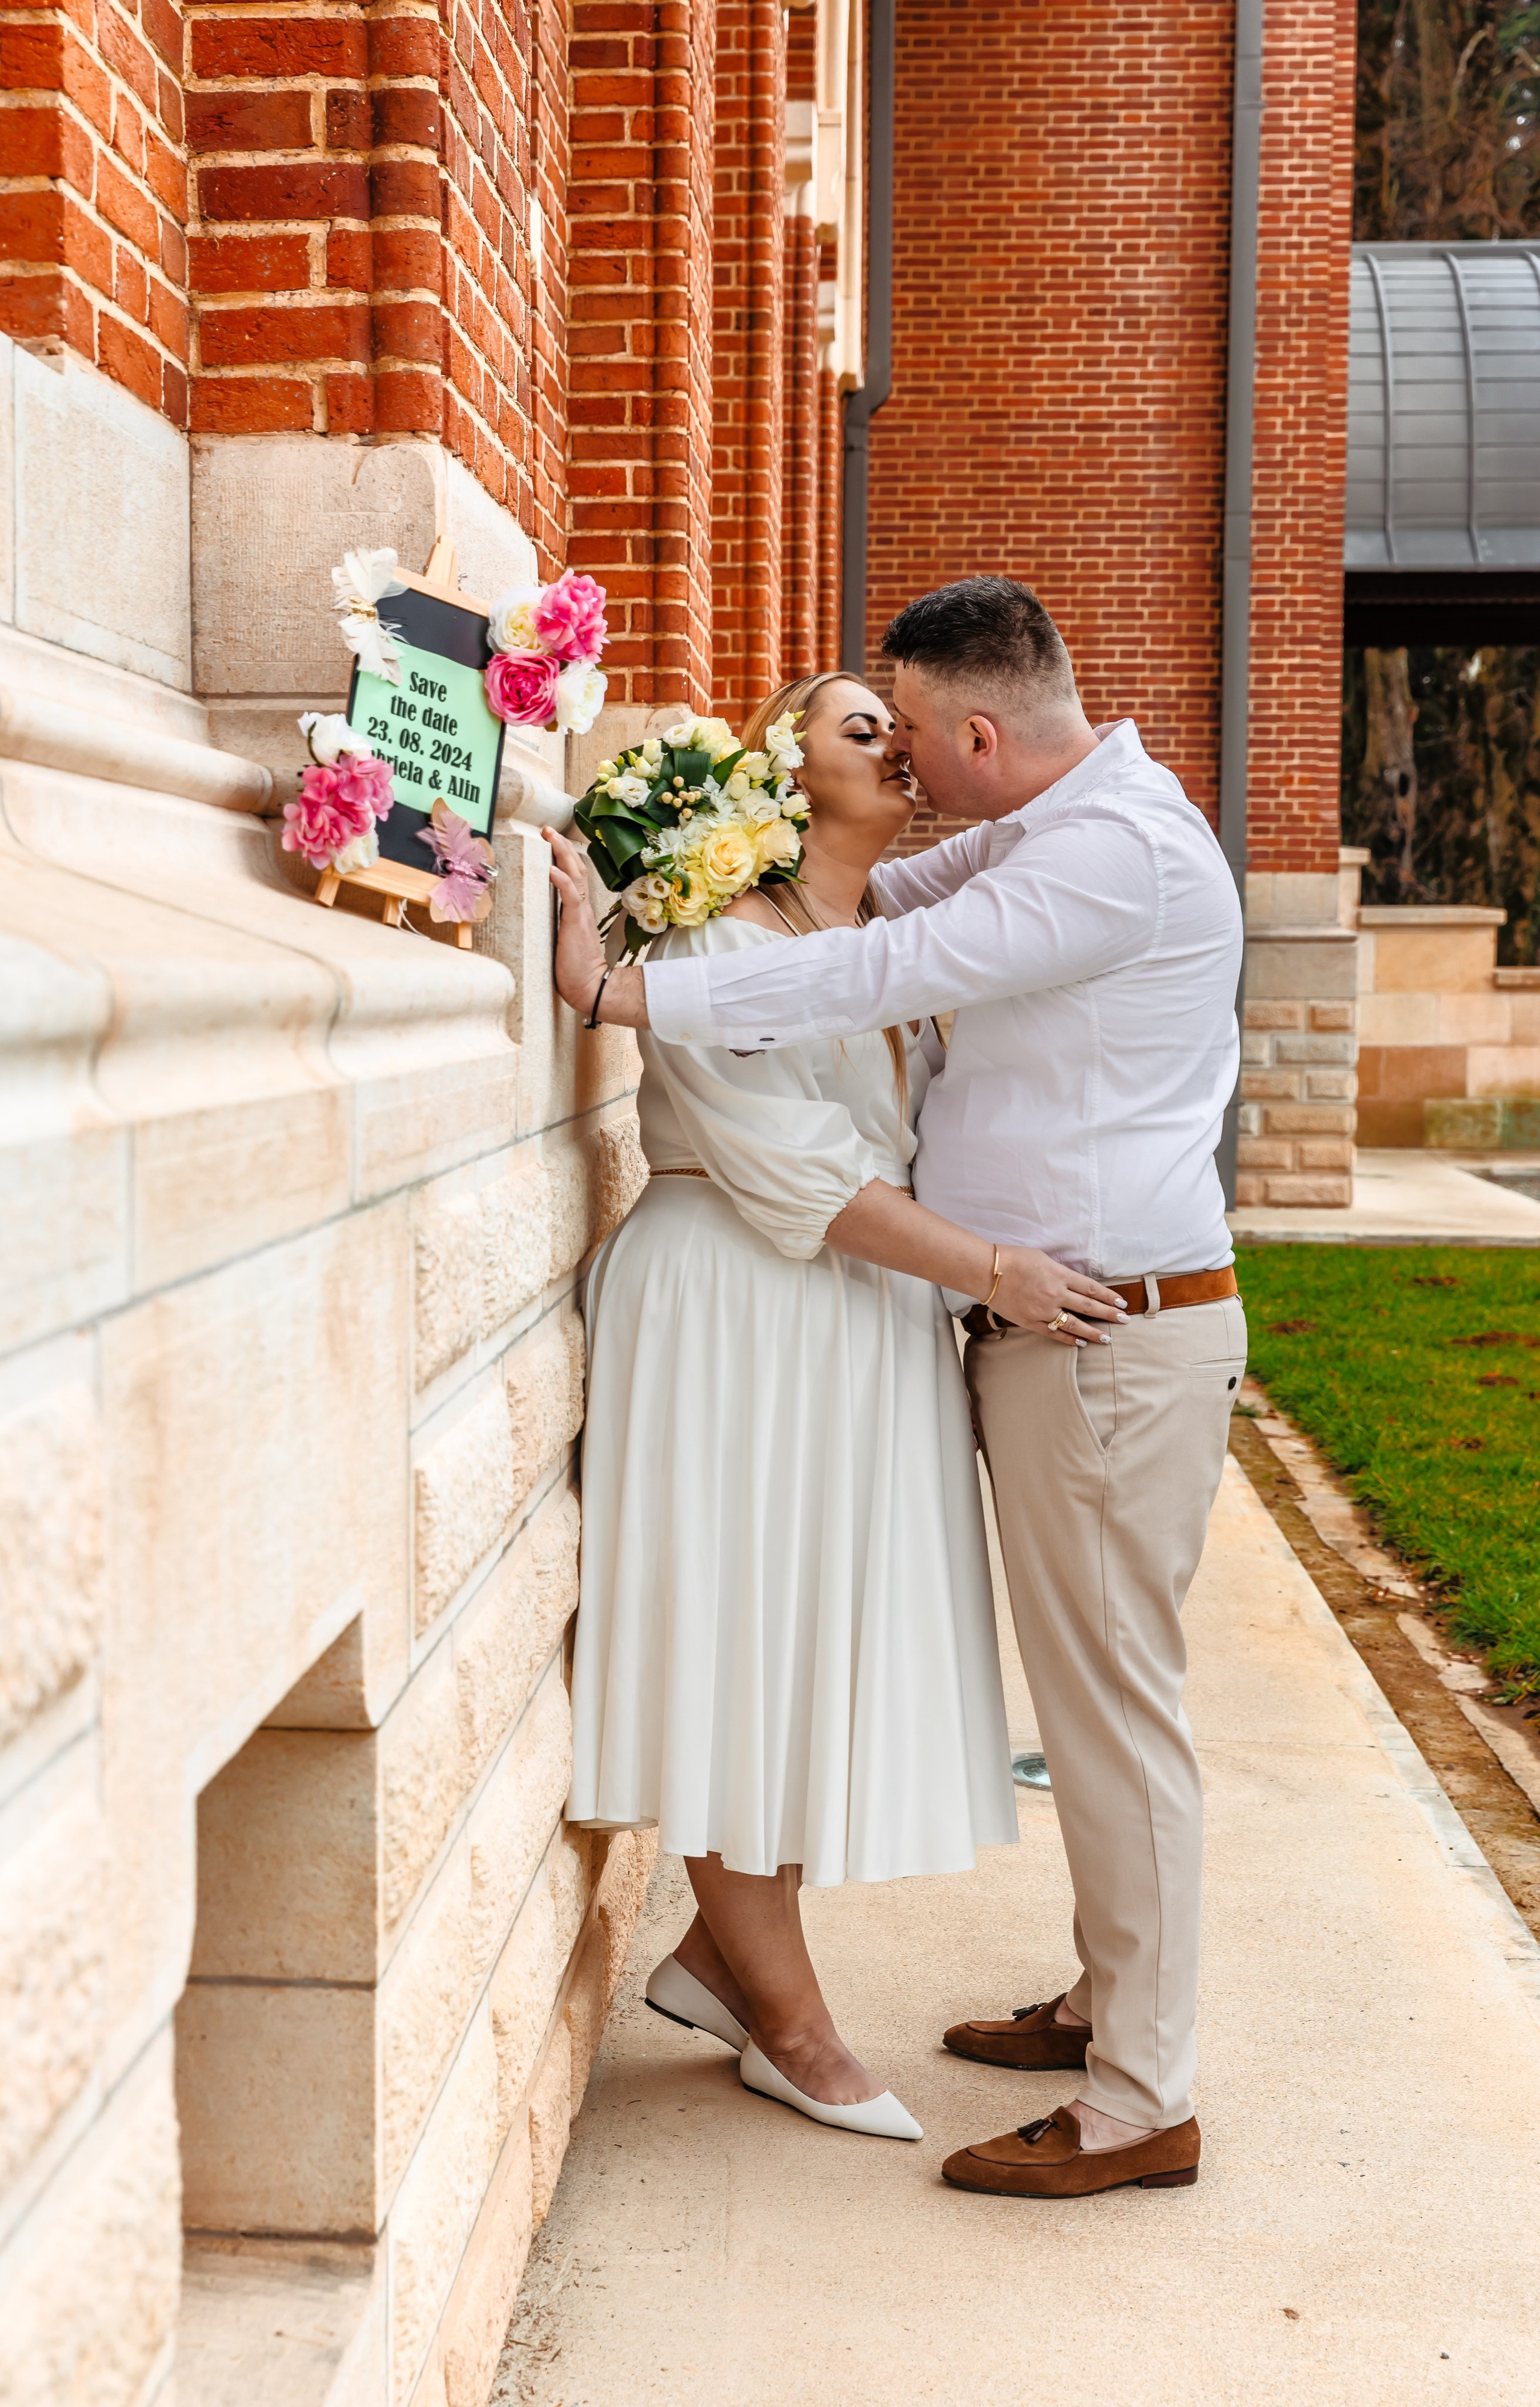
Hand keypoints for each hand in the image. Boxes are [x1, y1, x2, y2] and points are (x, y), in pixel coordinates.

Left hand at [544, 826, 607, 1017]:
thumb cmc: (574, 970)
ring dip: (562, 854)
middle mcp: (581, 908)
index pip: (573, 876)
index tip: (551, 840)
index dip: (564, 856)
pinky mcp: (576, 924)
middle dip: (562, 846)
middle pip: (575, 868)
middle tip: (547, 829)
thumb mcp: (562, 940)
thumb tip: (539, 917)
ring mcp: (580, 915)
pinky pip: (570, 897)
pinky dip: (561, 880)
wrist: (590, 988)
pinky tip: (552, 868)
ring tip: (551, 836)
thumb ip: (556, 925)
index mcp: (578, 911)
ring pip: (575, 876)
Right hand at [989, 1248, 1127, 1347]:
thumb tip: (1072, 1283)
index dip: (1107, 1296)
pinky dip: (1068, 1338)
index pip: (1090, 1288)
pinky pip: (1053, 1332)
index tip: (1121, 1302)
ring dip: (1092, 1332)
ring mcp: (1043, 1309)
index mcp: (1059, 1275)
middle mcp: (1055, 1294)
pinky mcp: (1029, 1321)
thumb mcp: (1043, 1258)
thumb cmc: (1013, 1259)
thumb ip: (1059, 1272)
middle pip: (1088, 1307)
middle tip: (1124, 1320)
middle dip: (1109, 1314)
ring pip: (1074, 1323)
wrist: (987, 1271)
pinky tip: (1080, 1342)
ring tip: (1107, 1339)